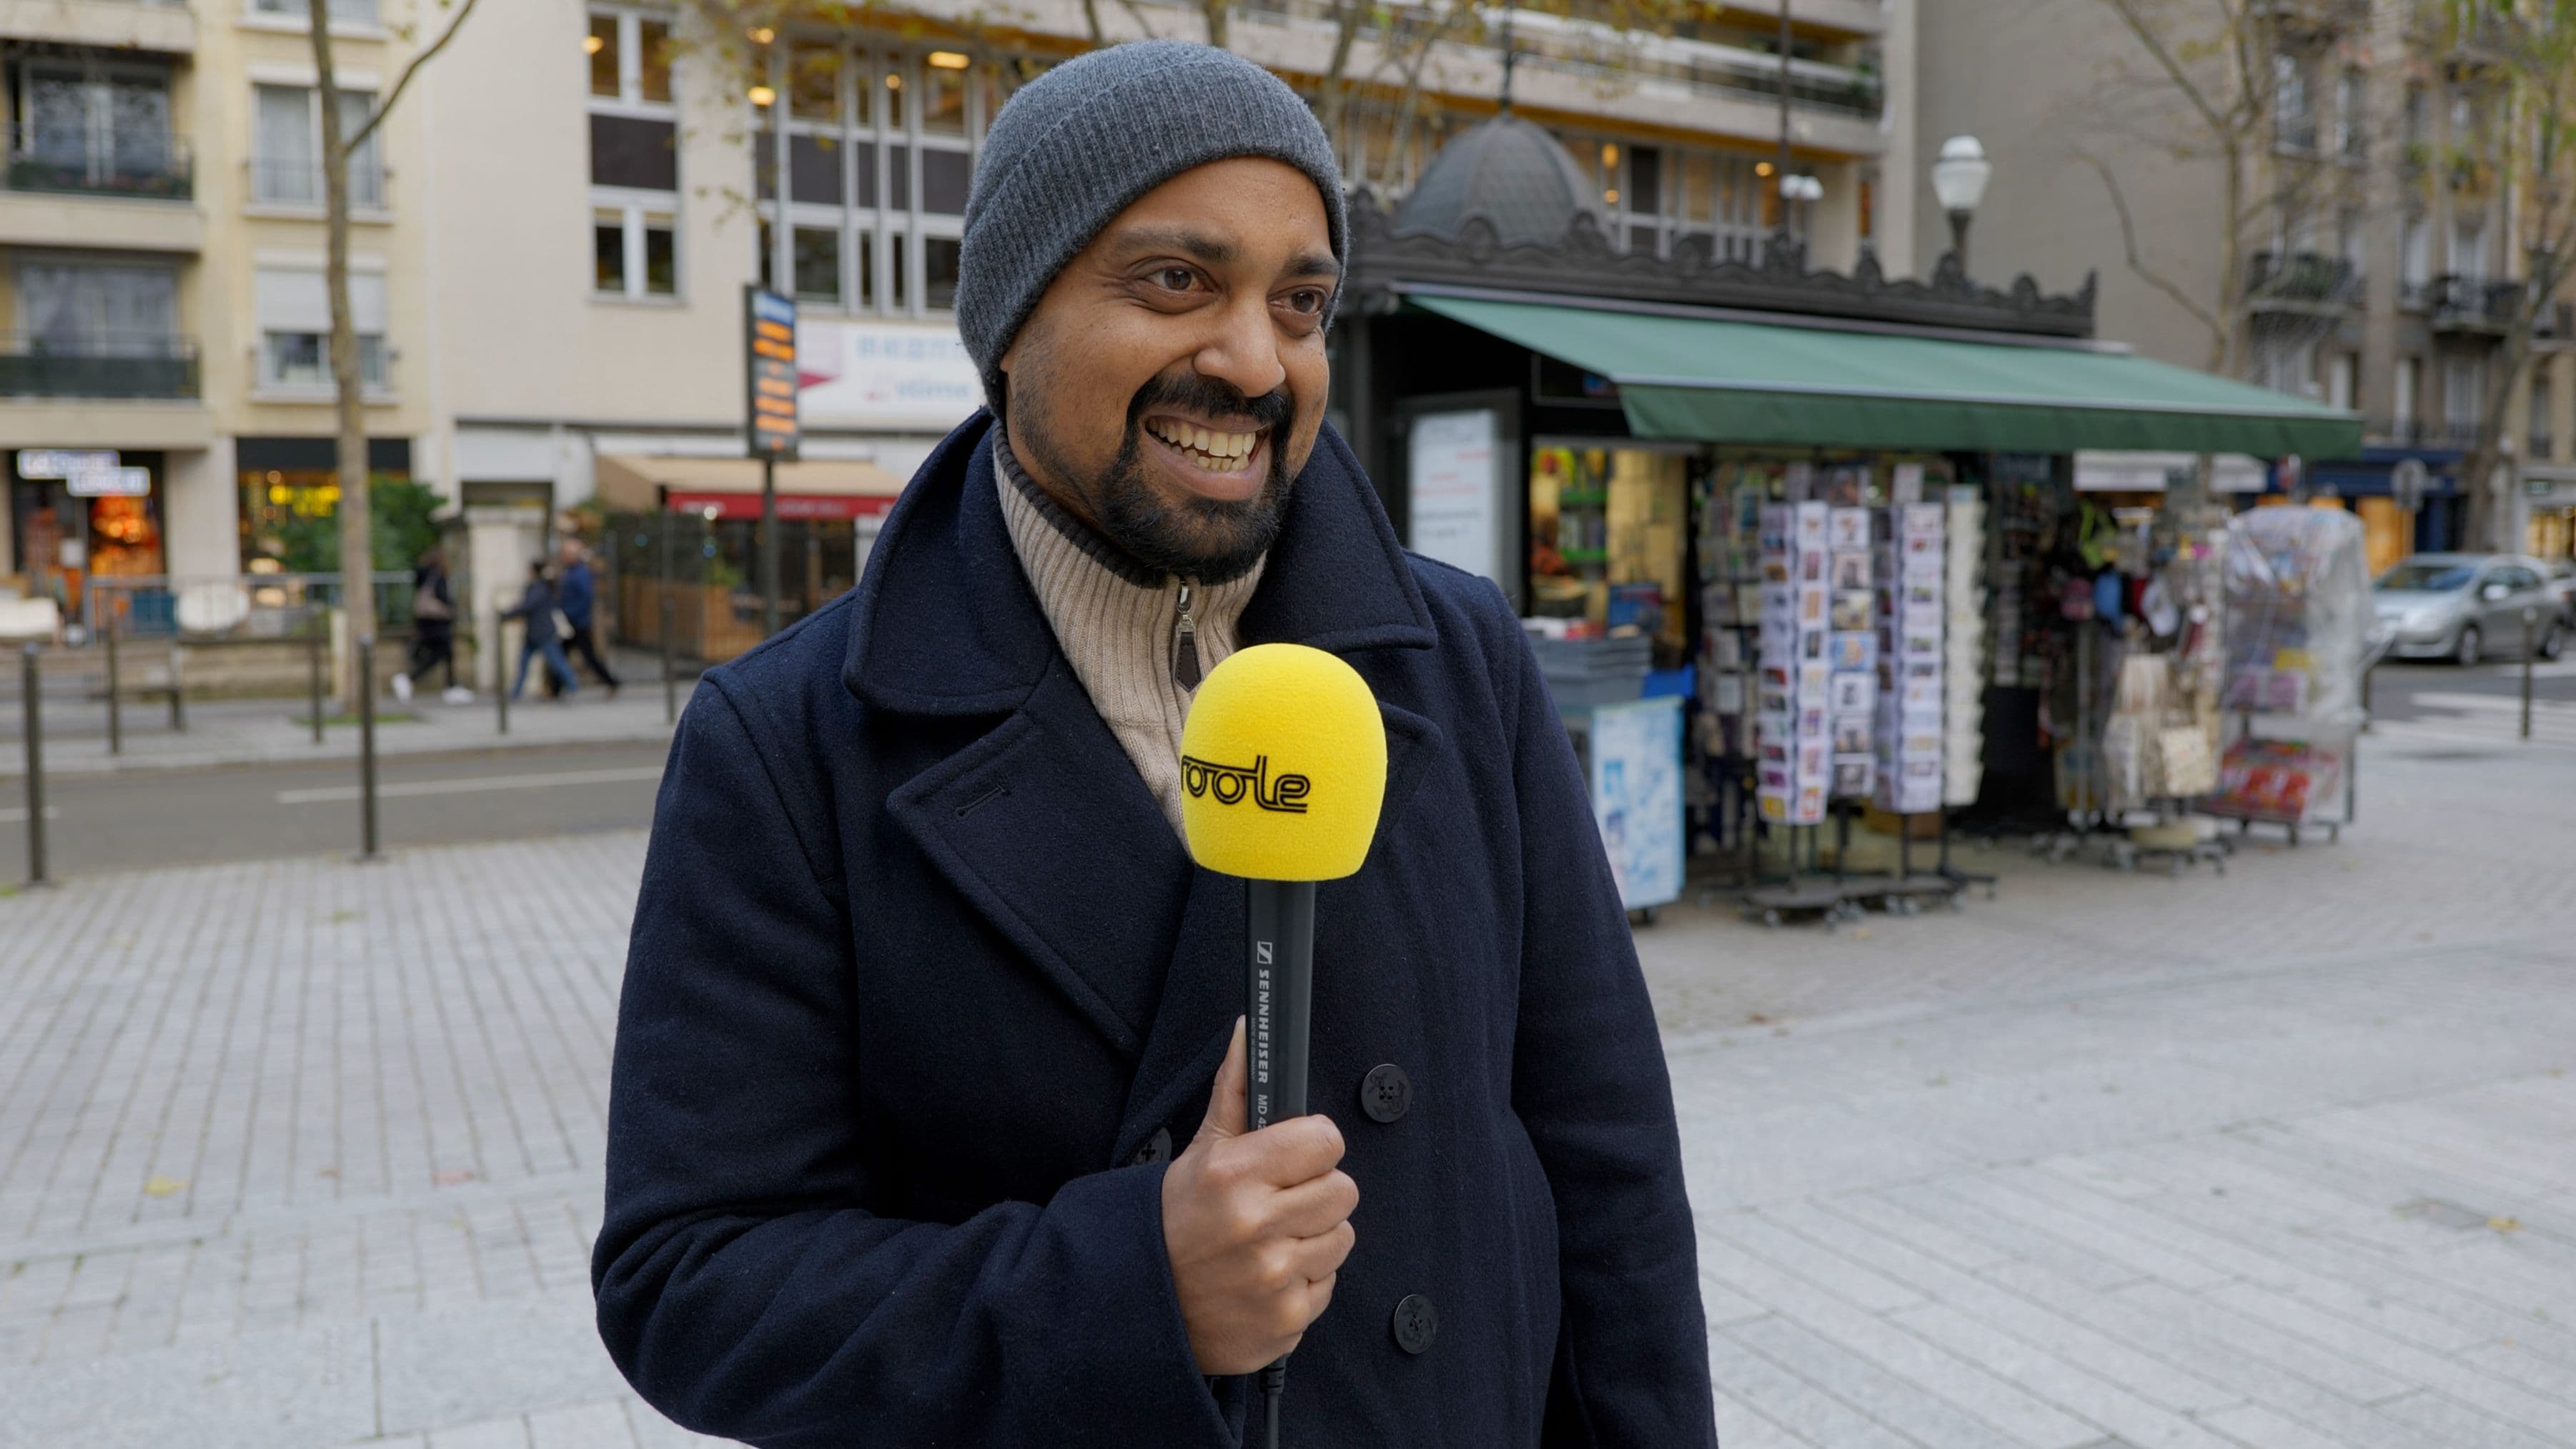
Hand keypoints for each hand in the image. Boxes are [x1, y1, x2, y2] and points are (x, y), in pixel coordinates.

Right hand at [1161, 1018, 1358, 1375]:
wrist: (1142, 1306)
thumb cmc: (1174, 1223)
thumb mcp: (1199, 1152)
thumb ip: (1235, 1089)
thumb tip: (1250, 1030)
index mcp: (1234, 1175)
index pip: (1325, 1140)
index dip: (1312, 1147)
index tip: (1294, 1158)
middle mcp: (1255, 1227)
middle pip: (1343, 1191)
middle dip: (1316, 1193)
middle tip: (1279, 1203)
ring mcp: (1273, 1279)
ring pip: (1342, 1238)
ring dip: (1312, 1239)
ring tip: (1270, 1242)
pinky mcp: (1286, 1321)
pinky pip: (1328, 1285)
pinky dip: (1303, 1283)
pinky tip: (1267, 1278)